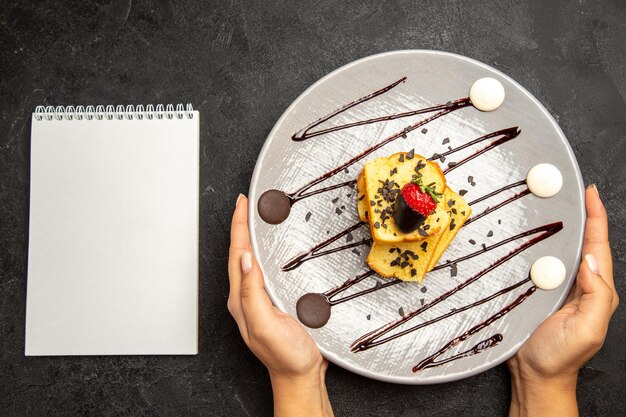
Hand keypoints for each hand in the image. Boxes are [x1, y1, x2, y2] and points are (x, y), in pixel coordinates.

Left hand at [228, 195, 333, 416]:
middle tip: (247, 203)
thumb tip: (245, 259)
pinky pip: (266, 269)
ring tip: (256, 217)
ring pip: (252, 260)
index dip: (239, 225)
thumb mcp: (265, 324)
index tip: (242, 203)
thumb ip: (251, 292)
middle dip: (242, 225)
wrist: (301, 376)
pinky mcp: (275, 302)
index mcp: (242, 298)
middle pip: (241, 252)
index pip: (237, 253)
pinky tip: (273, 248)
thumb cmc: (285, 356)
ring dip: (252, 236)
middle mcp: (248, 296)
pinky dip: (266, 251)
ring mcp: (261, 299)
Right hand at [508, 185, 618, 416]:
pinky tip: (523, 232)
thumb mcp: (588, 329)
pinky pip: (533, 260)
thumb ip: (596, 296)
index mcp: (593, 288)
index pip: (597, 246)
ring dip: (552, 224)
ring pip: (554, 248)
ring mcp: (551, 284)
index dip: (595, 218)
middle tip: (567, 187)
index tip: (590, 192)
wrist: (533, 375)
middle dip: (576, 212)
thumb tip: (592, 260)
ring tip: (547, 200)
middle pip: (577, 240)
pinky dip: (531, 242)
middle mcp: (574, 281)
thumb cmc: (561, 357)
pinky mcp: (530, 288)